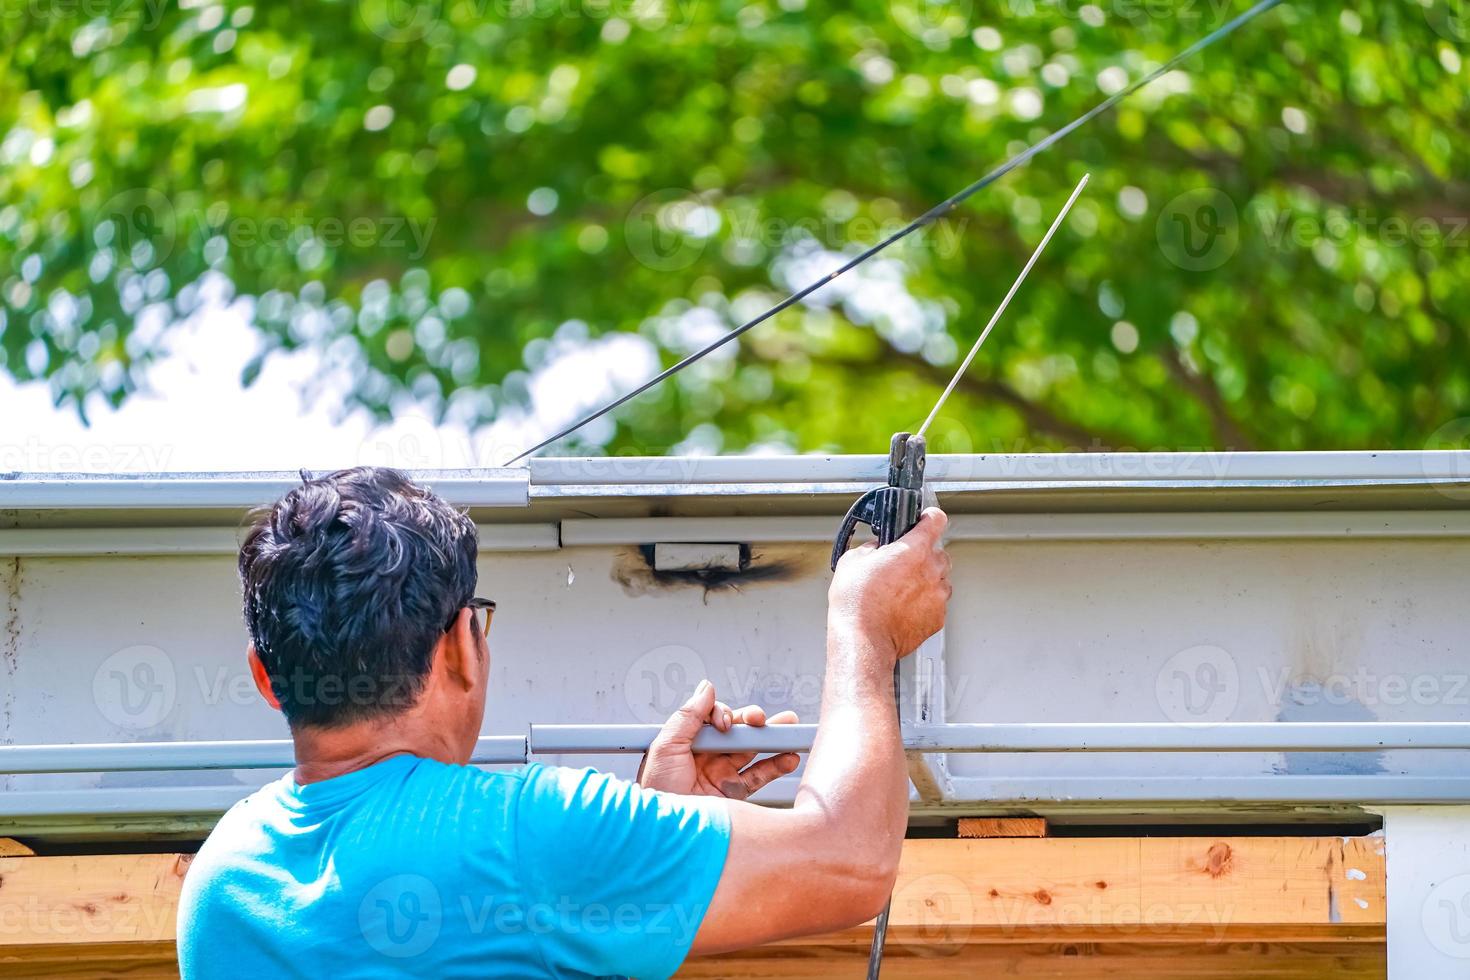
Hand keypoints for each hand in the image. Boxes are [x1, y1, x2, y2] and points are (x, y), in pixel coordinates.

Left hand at [638, 680, 800, 799]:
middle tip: (761, 720)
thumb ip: (688, 716)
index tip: (724, 724)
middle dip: (752, 721)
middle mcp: (706, 757)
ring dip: (772, 739)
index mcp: (687, 742)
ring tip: (790, 728)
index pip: (713, 719)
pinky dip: (777, 766)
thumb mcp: (664, 747)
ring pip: (752, 751)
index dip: (723, 715)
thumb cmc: (656, 793)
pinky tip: (789, 757)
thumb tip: (707, 688)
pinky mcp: (734, 794)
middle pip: (736, 732)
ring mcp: (721, 775)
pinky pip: (760, 776)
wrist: (664, 832)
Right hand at [828, 506, 951, 657]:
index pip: (935, 520)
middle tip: (902, 565)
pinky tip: (903, 608)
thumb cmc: (857, 604)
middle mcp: (931, 570)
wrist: (863, 639)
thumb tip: (876, 548)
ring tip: (900, 591)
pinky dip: (924, 603)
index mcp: (914, 549)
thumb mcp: (852, 561)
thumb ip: (871, 548)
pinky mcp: (938, 618)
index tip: (926, 519)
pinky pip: (936, 603)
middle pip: (939, 553)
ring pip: (940, 579)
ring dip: (925, 580)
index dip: (929, 517)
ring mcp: (938, 595)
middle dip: (923, 556)